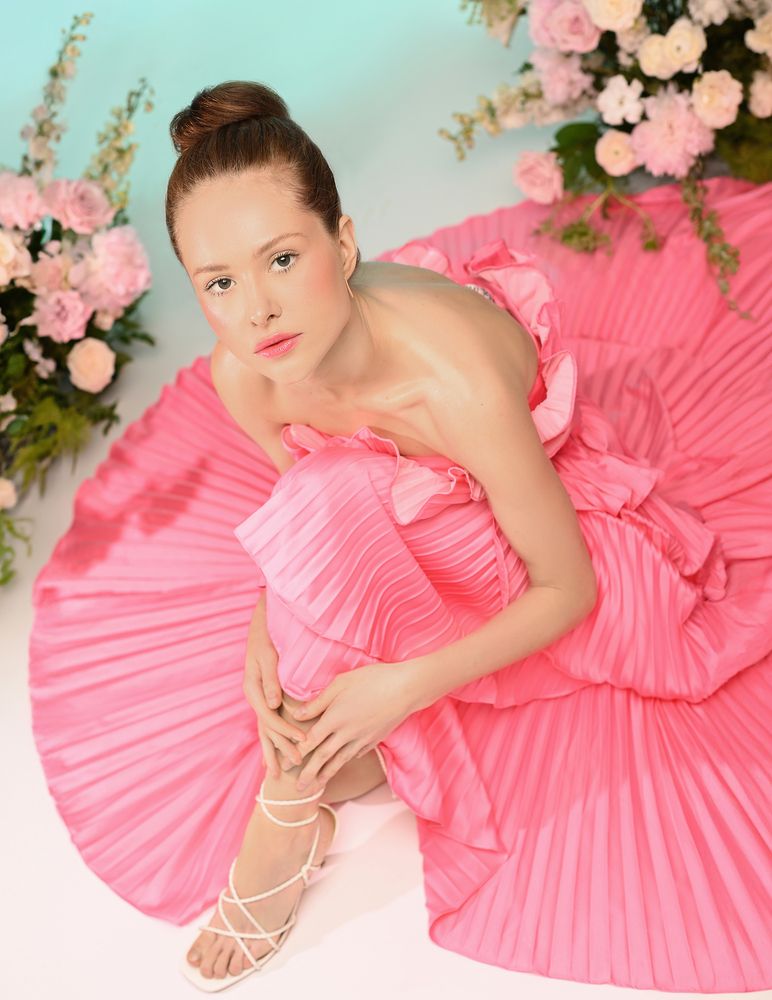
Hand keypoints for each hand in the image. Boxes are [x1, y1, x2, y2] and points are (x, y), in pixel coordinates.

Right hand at [242, 609, 306, 778]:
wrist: (261, 626)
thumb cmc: (267, 639)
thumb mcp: (268, 656)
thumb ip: (271, 680)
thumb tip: (273, 704)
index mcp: (253, 688)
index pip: (270, 717)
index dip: (286, 731)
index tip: (303, 741)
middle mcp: (254, 696)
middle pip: (268, 728)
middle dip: (283, 746)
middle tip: (299, 763)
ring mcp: (258, 698)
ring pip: (266, 729)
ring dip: (275, 748)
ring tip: (281, 771)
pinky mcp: (265, 697)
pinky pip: (269, 721)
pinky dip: (273, 738)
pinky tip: (276, 752)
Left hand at [288, 662, 412, 790]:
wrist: (406, 689)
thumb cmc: (371, 679)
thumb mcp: (340, 683)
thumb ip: (318, 702)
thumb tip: (297, 714)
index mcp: (335, 718)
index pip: (310, 741)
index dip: (295, 755)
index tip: (283, 765)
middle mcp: (347, 733)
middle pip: (323, 757)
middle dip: (308, 773)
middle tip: (296, 789)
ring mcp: (362, 739)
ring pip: (340, 760)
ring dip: (326, 774)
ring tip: (316, 786)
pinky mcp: (374, 739)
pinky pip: (356, 753)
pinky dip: (346, 761)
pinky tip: (342, 764)